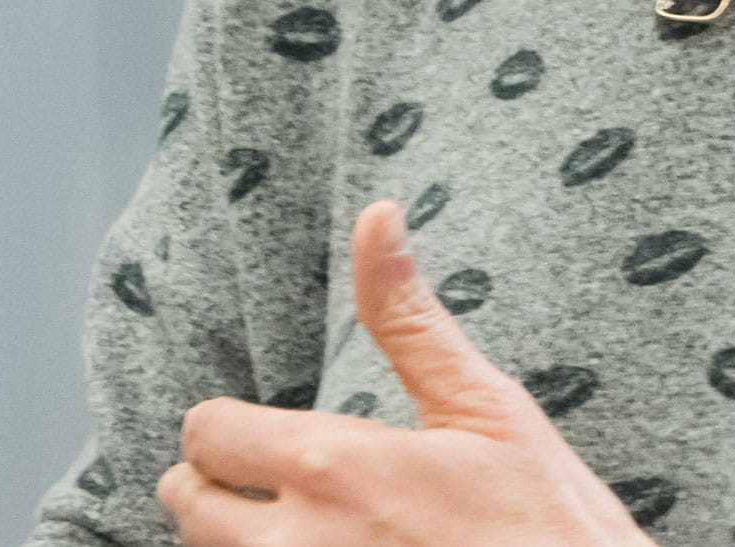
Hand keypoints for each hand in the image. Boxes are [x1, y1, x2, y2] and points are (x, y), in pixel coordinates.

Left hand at [153, 199, 654, 546]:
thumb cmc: (547, 524)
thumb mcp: (487, 409)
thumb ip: (408, 319)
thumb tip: (375, 220)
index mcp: (333, 466)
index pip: (204, 433)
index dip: (226, 427)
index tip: (260, 435)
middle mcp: (299, 543)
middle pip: (187, 505)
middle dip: (216, 486)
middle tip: (275, 485)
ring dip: (241, 539)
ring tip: (304, 528)